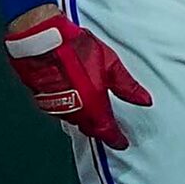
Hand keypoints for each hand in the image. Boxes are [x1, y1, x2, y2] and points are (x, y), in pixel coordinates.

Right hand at [4, 11, 152, 148]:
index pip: (107, 131)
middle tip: (108, 128)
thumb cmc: (74, 48)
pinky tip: (73, 101)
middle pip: (90, 127)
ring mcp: (55, 106)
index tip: (122, 143)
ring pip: (74, 120)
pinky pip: (59, 110)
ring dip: (84, 118)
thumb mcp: (110, 64)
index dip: (116, 139)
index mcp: (93, 105)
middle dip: (100, 129)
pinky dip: (69, 109)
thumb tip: (144, 100)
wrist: (40, 40)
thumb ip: (127, 86)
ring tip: (92, 113)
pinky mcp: (41, 99)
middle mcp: (74, 111)